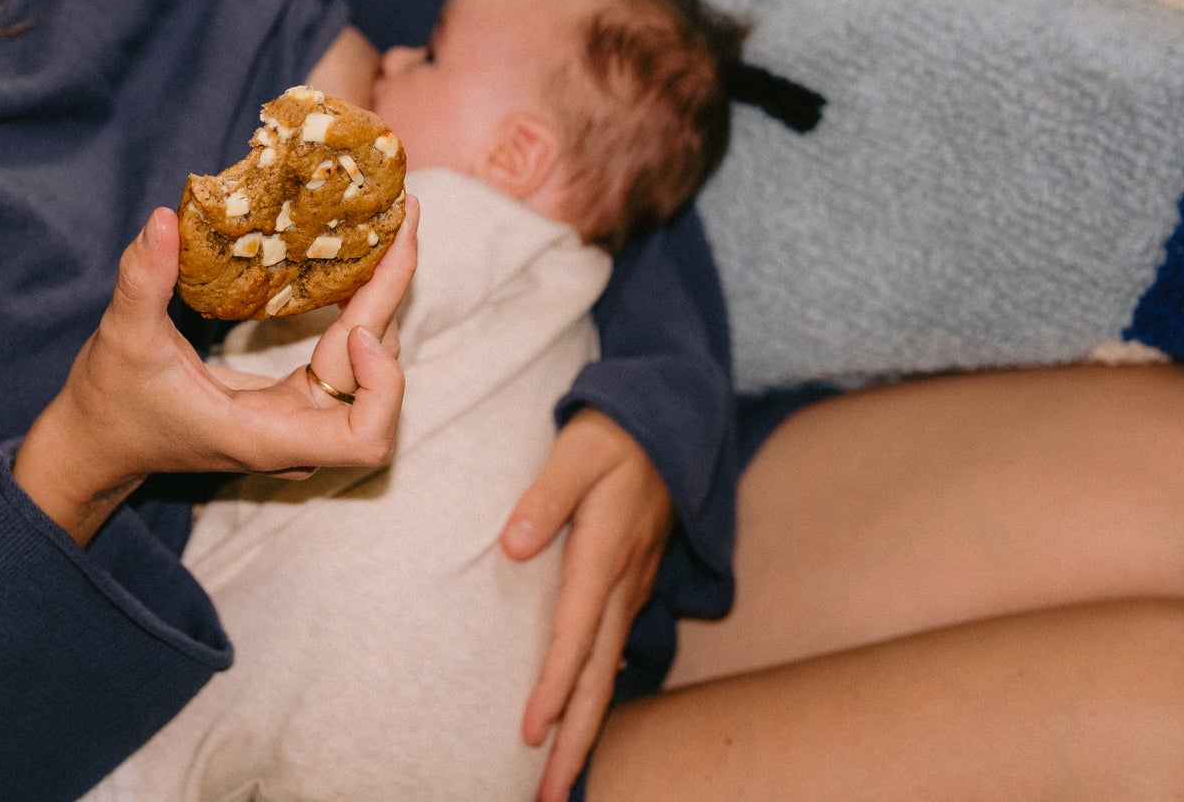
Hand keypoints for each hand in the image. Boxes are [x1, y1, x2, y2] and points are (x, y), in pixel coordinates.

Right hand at [14, 196, 418, 542]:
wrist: (97, 440)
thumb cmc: (111, 403)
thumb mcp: (122, 339)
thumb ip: (142, 282)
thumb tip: (162, 220)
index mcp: (264, 436)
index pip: (364, 437)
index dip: (381, 385)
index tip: (356, 326)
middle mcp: (294, 433)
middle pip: (376, 381)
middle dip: (392, 300)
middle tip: (403, 220)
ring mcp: (296, 419)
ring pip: (367, 366)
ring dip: (381, 299)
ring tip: (390, 227)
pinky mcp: (290, 399)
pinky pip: (344, 358)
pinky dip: (356, 309)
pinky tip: (356, 258)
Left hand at [501, 408, 673, 801]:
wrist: (669, 418)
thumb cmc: (614, 433)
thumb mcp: (577, 450)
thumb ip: (544, 495)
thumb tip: (514, 545)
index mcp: (605, 555)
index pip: (576, 635)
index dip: (553, 688)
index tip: (531, 733)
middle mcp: (623, 584)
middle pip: (598, 677)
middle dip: (575, 740)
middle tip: (551, 795)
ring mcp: (632, 588)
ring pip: (608, 672)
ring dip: (585, 728)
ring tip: (562, 779)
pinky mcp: (630, 586)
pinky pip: (613, 654)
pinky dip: (596, 694)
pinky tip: (581, 722)